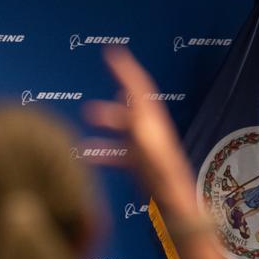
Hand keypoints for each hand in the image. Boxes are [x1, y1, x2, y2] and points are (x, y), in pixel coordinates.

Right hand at [82, 47, 198, 216]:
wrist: (173, 205)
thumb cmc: (160, 175)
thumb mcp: (146, 144)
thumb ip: (136, 122)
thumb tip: (125, 97)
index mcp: (152, 121)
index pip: (139, 87)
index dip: (125, 69)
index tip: (111, 54)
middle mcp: (149, 131)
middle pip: (128, 108)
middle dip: (109, 101)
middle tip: (91, 99)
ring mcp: (144, 148)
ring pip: (121, 129)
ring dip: (104, 124)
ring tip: (86, 120)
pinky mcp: (138, 165)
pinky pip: (116, 151)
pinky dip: (102, 150)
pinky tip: (87, 155)